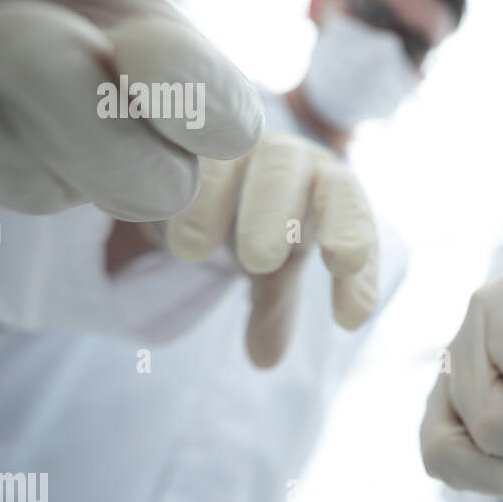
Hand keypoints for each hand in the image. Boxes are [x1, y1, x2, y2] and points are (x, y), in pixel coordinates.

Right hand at [160, 132, 378, 367]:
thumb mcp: (277, 266)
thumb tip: (265, 360)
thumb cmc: (270, 221)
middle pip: (285, 166)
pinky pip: (168, 155)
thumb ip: (275, 306)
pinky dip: (163, 187)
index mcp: (325, 182)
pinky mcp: (176, 142)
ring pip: (222, 155)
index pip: (347, 204)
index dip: (351, 238)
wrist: (218, 170)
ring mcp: (227, 140)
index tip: (345, 302)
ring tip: (192, 253)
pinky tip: (152, 222)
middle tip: (262, 262)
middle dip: (274, 211)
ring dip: (209, 202)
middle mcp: (282, 153)